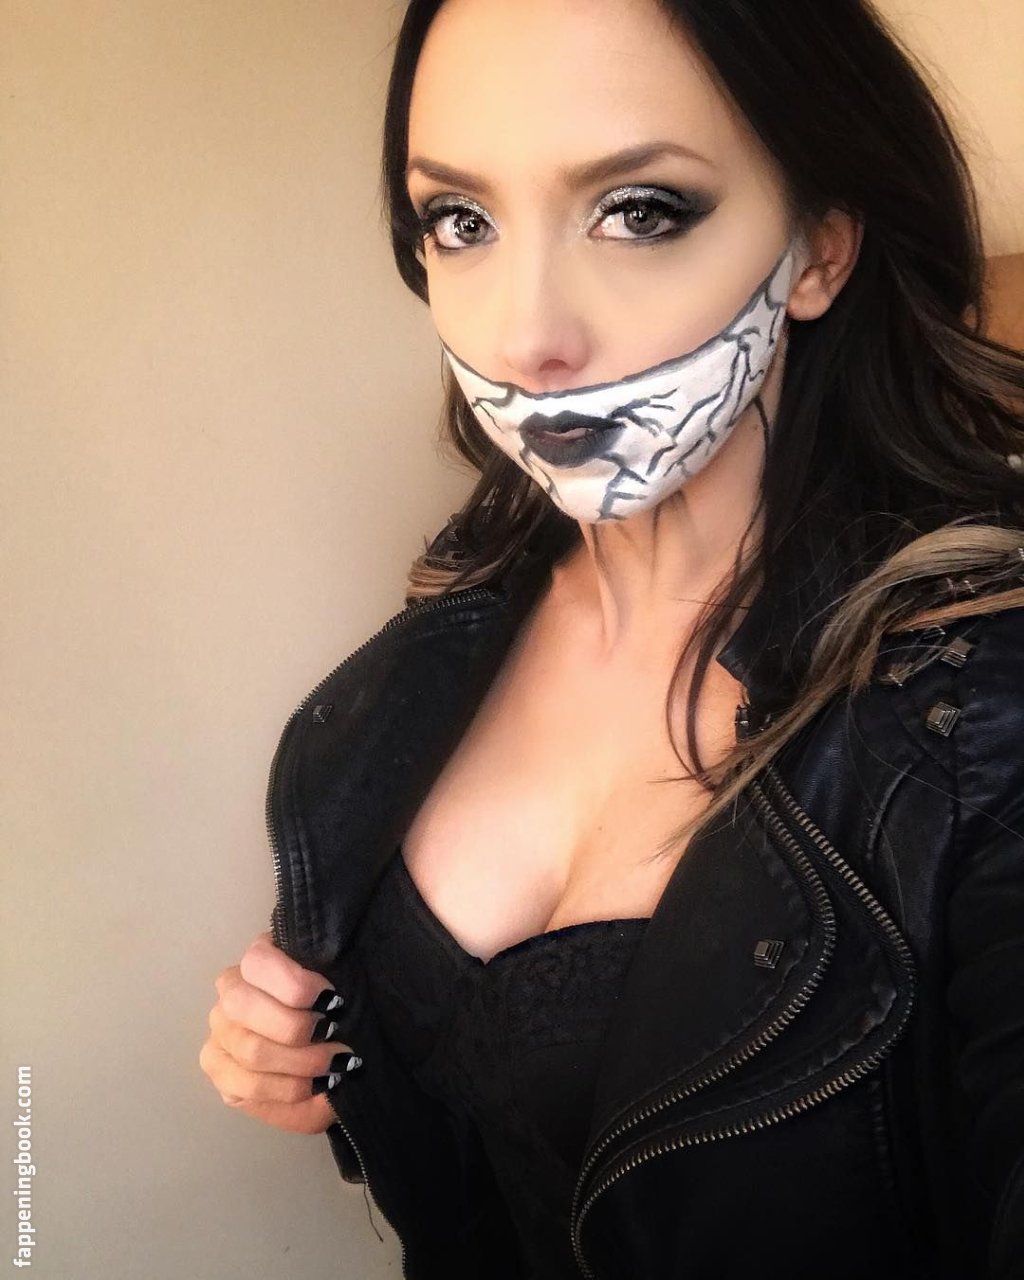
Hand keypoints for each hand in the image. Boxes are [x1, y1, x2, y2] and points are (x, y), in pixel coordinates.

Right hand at [200, 931, 355, 1134]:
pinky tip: (317, 1087)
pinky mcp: (219, 1070)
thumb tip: (334, 1001)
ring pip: (249, 1051)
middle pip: (244, 1007)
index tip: (333, 1000)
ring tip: (334, 1066)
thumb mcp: (337, 984)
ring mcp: (220, 1032)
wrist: (327, 1048)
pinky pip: (247, 1088)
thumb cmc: (333, 1008)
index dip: (296, 984)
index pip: (258, 962)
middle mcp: (229, 992)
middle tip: (333, 1036)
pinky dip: (289, 1091)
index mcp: (257, 959)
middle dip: (296, 1028)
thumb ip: (333, 979)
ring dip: (300, 1063)